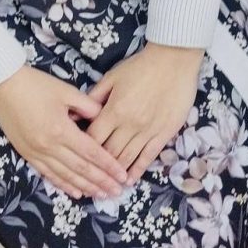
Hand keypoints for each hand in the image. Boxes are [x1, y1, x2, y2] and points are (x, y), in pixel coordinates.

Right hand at [0, 65, 129, 199]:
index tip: (123, 176)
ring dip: (85, 187)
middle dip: (101, 181)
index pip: (91, 153)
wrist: (2, 85)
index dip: (109, 166)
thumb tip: (104, 118)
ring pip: (66, 176)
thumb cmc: (35, 84)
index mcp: (62, 129)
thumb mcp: (66, 90)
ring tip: (101, 195)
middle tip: (118, 192)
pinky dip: (64, 185)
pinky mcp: (26, 154)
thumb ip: (88, 106)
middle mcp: (49, 146)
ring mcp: (36, 152)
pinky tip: (76, 192)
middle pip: (81, 169)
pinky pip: (48, 174)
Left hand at [85, 43, 204, 184]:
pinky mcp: (164, 133)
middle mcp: (130, 125)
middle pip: (109, 153)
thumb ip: (93, 98)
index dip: (83, 150)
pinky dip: (137, 170)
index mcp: (114, 111)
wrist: (174, 61)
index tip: (77, 158)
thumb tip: (74, 115)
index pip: (93, 139)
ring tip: (106, 185)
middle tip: (88, 178)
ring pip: (127, 158)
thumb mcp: (111, 77)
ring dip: (115, 174)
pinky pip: (148, 156)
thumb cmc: (140, 67)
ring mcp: (148, 131)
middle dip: (97, 168)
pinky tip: (129, 180)